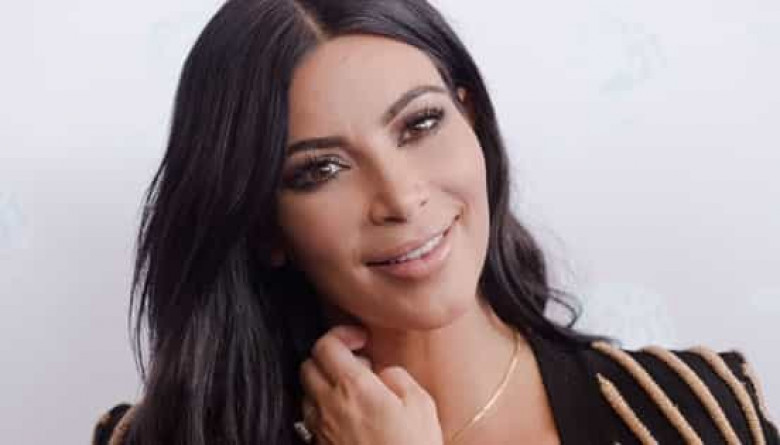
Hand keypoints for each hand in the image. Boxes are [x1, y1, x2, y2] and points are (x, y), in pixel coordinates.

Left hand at [299, 325, 443, 444]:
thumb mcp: (420, 404)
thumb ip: (396, 376)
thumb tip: (382, 372)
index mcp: (354, 387)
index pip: (326, 344)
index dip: (342, 334)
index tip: (361, 340)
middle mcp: (330, 404)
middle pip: (308, 364)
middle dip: (329, 357)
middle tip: (355, 364)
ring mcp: (321, 428)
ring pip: (305, 391)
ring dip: (322, 383)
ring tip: (350, 391)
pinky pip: (309, 418)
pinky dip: (321, 408)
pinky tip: (345, 415)